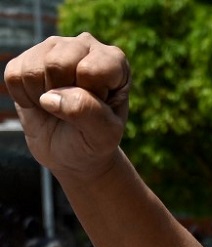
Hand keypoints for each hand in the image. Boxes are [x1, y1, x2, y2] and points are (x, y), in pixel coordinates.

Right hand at [3, 33, 129, 178]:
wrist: (71, 152)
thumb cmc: (94, 141)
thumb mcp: (103, 135)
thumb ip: (88, 113)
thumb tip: (52, 96)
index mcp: (114, 60)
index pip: (90, 71)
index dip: (89, 98)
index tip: (98, 110)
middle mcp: (85, 45)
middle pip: (57, 64)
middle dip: (62, 96)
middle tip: (73, 110)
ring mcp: (55, 47)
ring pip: (33, 69)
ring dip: (42, 98)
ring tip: (58, 107)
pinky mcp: (26, 57)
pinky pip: (13, 76)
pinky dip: (24, 98)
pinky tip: (42, 102)